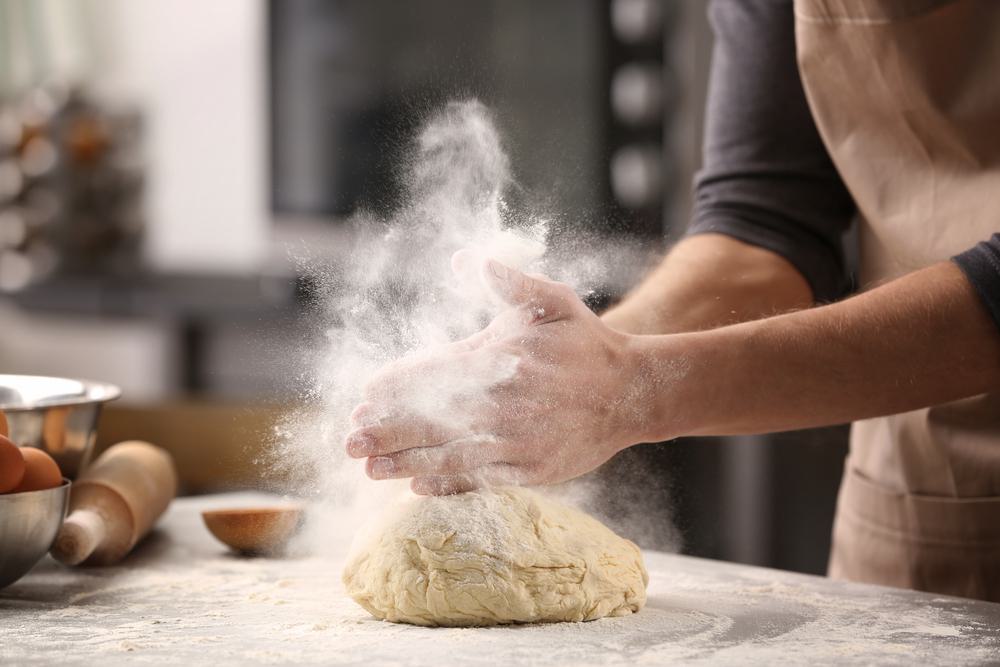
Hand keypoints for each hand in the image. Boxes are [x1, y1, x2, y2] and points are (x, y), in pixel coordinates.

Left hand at [344, 255, 647, 494]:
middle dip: (384, 430)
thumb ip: (507, 280)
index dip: (394, 387)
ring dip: (403, 462)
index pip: (430, 374)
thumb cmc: (585, 343)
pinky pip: (477, 480)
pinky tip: (416, 488)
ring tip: (369, 468)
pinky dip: (445, 485)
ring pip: (446, 454)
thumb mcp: (551, 301)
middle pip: (428, 419)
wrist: (631, 392)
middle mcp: (498, 403)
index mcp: (497, 358)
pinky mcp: (528, 471)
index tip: (365, 395)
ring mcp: (513, 442)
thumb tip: (464, 258)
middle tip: (349, 439)